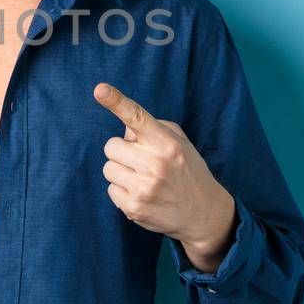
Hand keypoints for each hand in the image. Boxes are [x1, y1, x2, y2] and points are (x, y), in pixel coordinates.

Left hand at [93, 81, 235, 265]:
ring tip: (144, 179)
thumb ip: (152, 128)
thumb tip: (124, 131)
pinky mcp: (134, 208)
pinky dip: (122, 191)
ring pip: (108, 168)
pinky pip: (110, 190)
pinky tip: (142, 195)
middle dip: (123, 151)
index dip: (116, 101)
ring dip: (121, 171)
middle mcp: (155, 165)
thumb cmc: (187, 170)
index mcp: (167, 144)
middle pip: (111, 146)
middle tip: (143, 161)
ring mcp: (143, 188)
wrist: (203, 214)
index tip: (100, 90)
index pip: (137, 118)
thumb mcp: (179, 143)